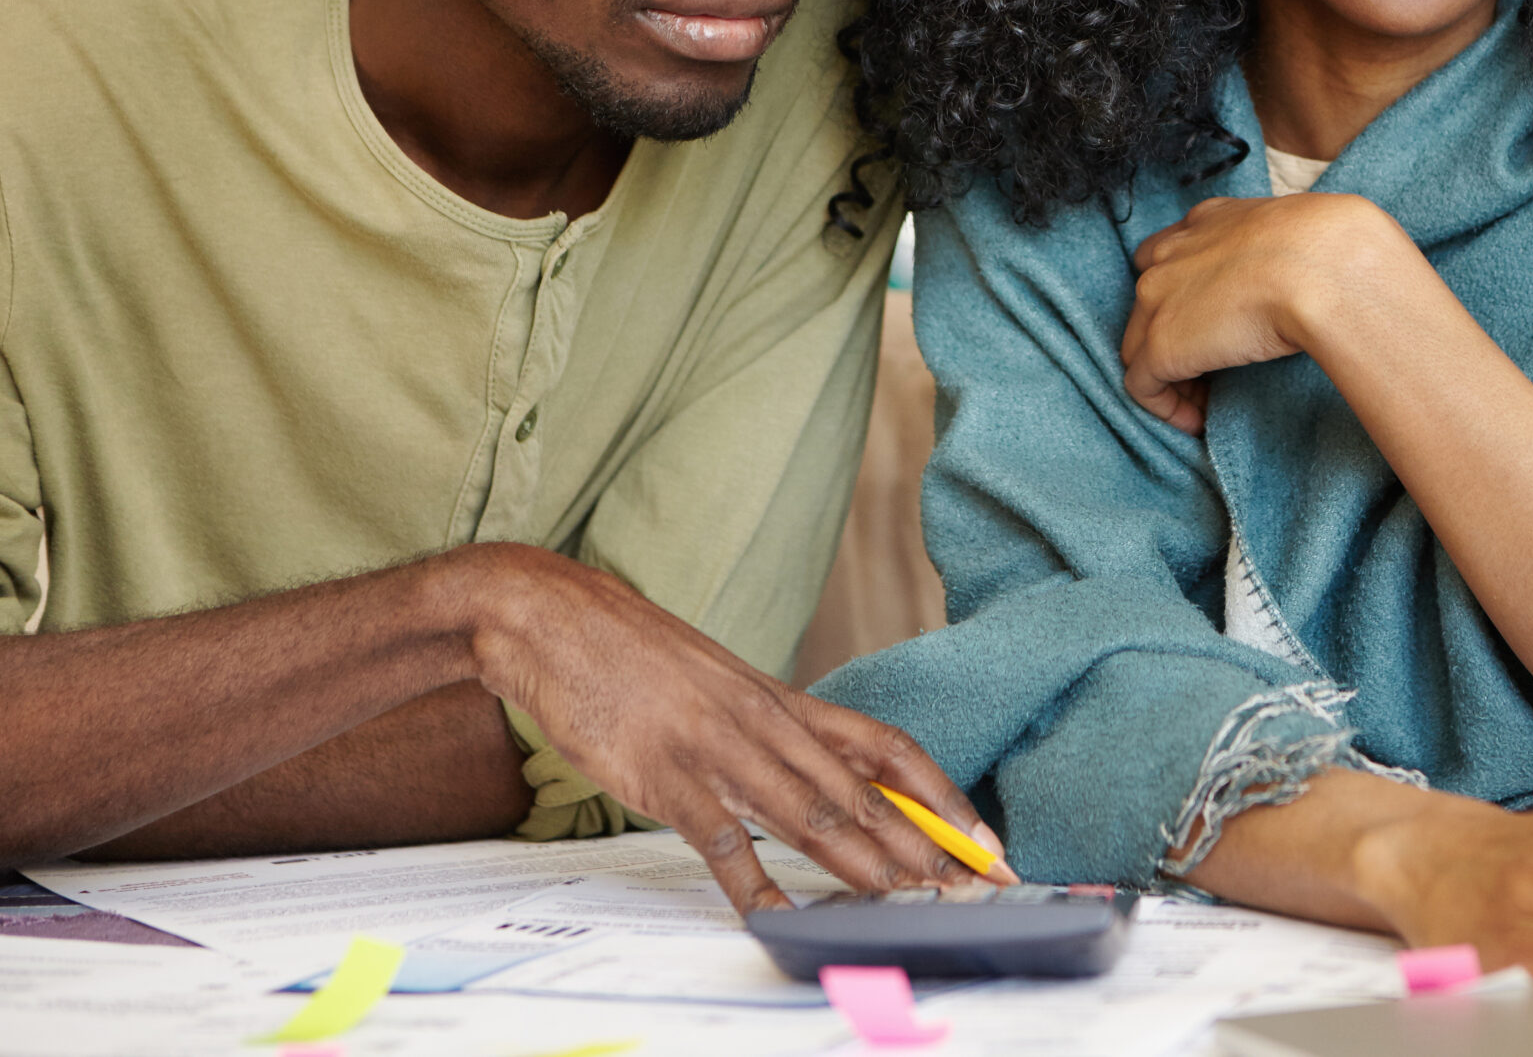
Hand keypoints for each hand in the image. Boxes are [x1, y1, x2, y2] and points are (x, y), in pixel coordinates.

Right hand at [451, 544, 1013, 911]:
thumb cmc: (633, 655)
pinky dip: (756, 883)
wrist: (552, 617)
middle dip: (922, 848)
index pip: (888, 749)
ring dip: (866, 866)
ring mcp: (716, 748)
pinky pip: (720, 840)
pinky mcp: (663, 776)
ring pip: (810, 814)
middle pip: (862, 794)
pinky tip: (785, 916)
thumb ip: (769, 729)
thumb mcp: (720, 684)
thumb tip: (820, 775)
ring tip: (913, 904)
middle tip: (971, 889)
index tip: (981, 839)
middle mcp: (764, 721)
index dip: (941, 796)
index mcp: (782, 699)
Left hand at [1123, 192, 1418, 434]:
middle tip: (1211, 371)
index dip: (1188, 296)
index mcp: (1207, 220)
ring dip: (1170, 375)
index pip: (1174, 258)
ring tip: (1206, 402)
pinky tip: (1199, 422)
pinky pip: (1143, 386)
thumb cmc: (1331, 249)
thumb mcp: (1303, 232)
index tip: (1217, 324)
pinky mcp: (1160, 346)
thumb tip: (1315, 272)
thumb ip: (1287, 248)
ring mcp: (1156, 299)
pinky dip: (1166, 408)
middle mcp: (1170, 254)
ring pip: (1140, 346)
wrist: (1322, 267)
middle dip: (1174, 338)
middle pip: (1149, 304)